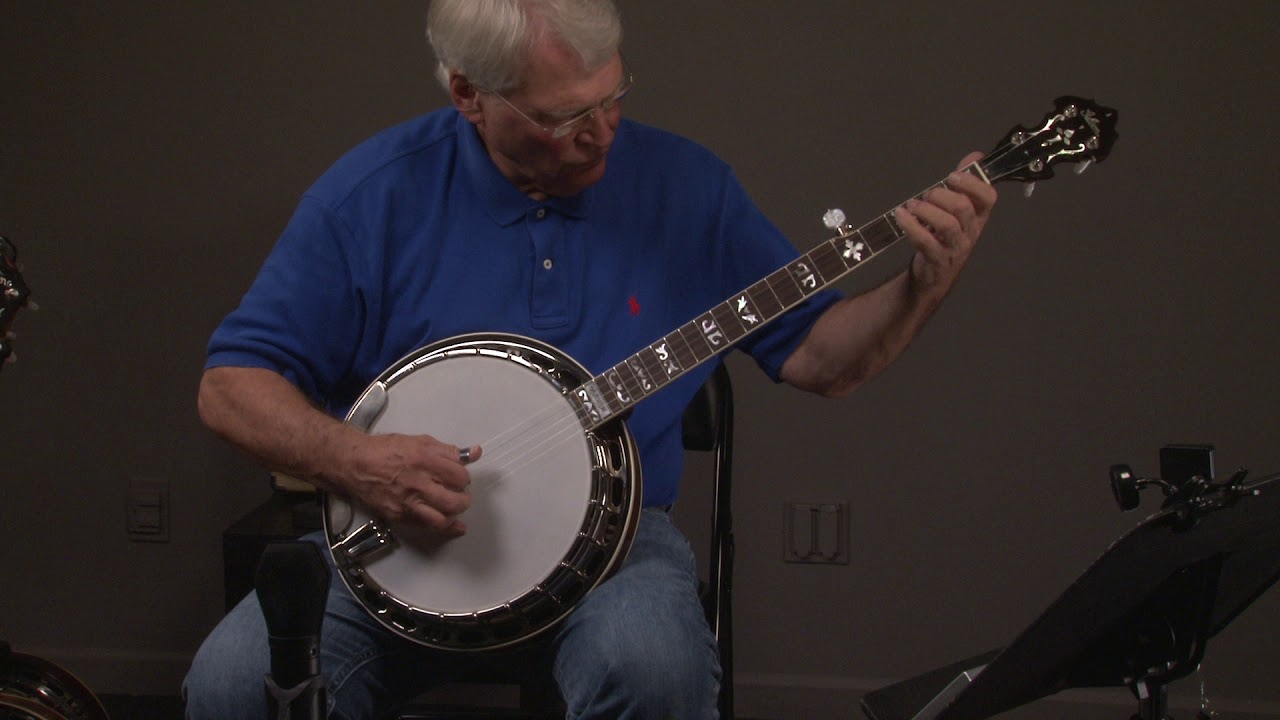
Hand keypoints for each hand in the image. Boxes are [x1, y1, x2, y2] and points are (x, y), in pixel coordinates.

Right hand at [343, 433, 482, 535]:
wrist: (354, 464)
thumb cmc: (384, 450)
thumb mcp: (420, 441)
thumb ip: (448, 450)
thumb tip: (474, 453)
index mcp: (424, 459)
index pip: (459, 475)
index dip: (463, 476)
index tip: (459, 476)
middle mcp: (417, 483)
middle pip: (455, 500)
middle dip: (464, 498)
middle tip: (461, 493)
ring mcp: (407, 502)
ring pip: (443, 518)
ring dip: (454, 514)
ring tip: (454, 507)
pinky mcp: (399, 515)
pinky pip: (427, 526)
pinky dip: (445, 528)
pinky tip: (454, 525)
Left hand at [895, 151, 997, 293]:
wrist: (935, 274)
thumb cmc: (946, 237)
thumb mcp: (958, 210)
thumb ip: (965, 184)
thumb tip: (975, 156)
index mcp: (979, 216)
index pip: (989, 197)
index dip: (973, 183)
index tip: (953, 177)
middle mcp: (971, 231)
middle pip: (963, 207)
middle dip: (941, 195)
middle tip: (927, 195)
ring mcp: (955, 247)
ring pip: (947, 224)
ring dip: (925, 210)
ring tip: (912, 206)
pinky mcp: (937, 259)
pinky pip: (925, 240)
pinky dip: (910, 225)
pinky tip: (901, 216)